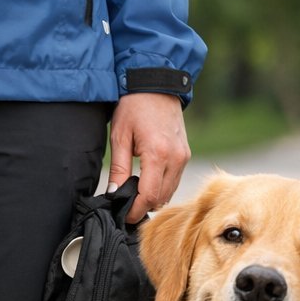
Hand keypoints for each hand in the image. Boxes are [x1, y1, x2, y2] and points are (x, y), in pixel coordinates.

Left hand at [106, 93, 190, 222]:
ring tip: (134, 196)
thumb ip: (118, 168)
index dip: (136, 210)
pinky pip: (174, 180)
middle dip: (143, 207)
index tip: (124, 215)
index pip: (149, 196)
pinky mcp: (185, 154)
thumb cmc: (134, 107)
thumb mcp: (120, 136)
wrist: (156, 85)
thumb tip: (114, 194)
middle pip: (162, 198)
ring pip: (170, 192)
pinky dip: (161, 187)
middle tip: (125, 208)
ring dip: (153, 198)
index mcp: (158, 154)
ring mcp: (183, 157)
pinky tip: (146, 183)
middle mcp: (175, 158)